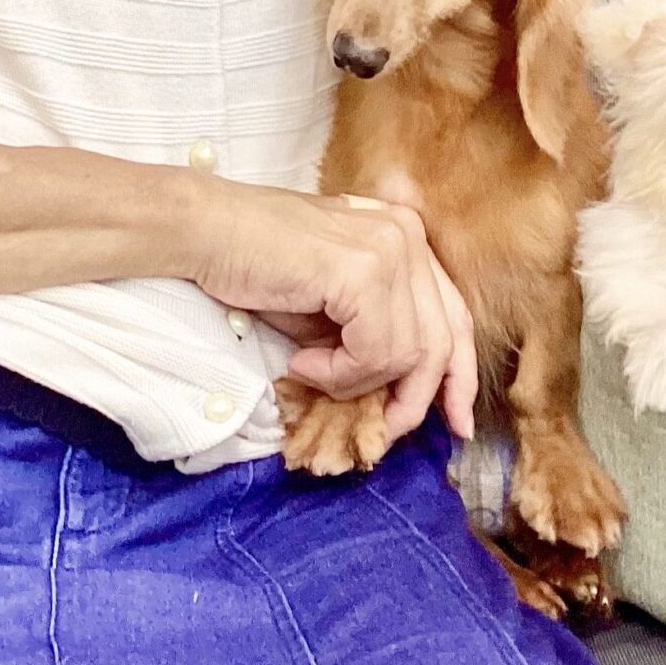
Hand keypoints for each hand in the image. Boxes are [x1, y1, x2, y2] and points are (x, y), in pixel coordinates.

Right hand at [187, 182, 478, 443]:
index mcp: (405, 237)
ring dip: (357, 383)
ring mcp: (390, 248)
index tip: (454, 425)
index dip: (458, 376)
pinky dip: (338, 374)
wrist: (207, 232)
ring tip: (312, 372)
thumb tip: (405, 397)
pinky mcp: (363, 271)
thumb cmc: (259, 267)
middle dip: (415, 400)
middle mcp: (407, 235)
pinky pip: (375, 352)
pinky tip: (302, 360)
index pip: (454, 316)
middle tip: (380, 432)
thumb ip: (374, 332)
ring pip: (408, 354)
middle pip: (442, 340)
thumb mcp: (333, 305)